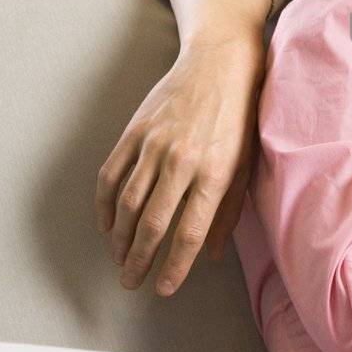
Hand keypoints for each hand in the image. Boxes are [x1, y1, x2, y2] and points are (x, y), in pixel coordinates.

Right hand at [94, 33, 263, 294]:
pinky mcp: (135, 130)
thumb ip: (228, 211)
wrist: (220, 61)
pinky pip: (110, 175)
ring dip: (119, 238)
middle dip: (138, 260)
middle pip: (152, 224)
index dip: (174, 267)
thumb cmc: (241, 116)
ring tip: (119, 258)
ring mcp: (154, 144)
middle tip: (130, 282)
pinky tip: (105, 224)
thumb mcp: (247, 164)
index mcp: (215, 172)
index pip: (188, 232)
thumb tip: (209, 255)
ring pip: (126, 203)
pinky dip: (104, 204)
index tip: (163, 289)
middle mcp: (182, 161)